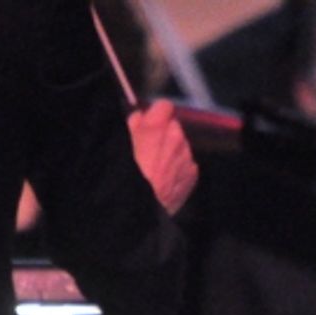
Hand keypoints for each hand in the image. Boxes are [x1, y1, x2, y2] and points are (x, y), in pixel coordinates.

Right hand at [127, 99, 198, 214]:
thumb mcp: (123, 144)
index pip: (165, 106)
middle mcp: (176, 138)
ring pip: (181, 146)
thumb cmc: (129, 175)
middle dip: (164, 134)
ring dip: (171, 152)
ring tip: (156, 168)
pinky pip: (186, 164)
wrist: (144, 208)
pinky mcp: (192, 173)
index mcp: (157, 127)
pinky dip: (178, 168)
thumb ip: (133, 124)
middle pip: (174, 126)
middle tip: (150, 149)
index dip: (157, 113)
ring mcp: (186, 156)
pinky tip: (165, 179)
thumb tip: (140, 116)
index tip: (152, 119)